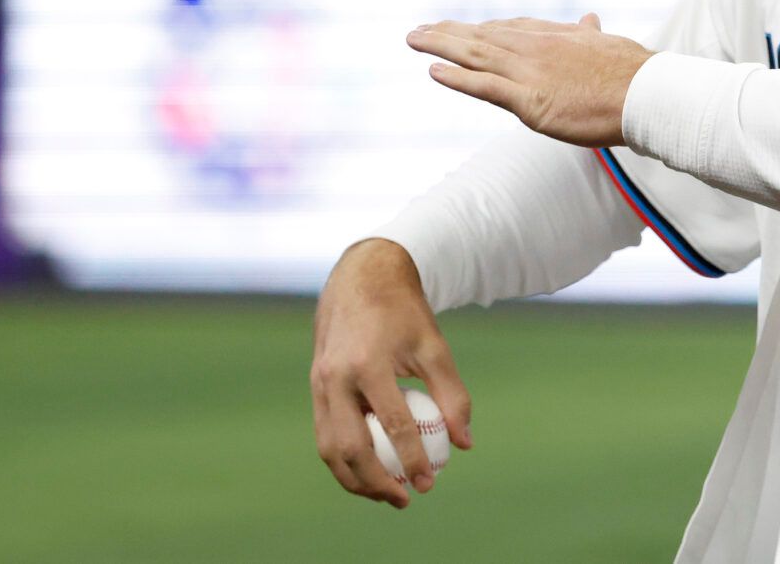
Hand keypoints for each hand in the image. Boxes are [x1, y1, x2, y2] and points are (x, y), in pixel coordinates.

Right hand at [311, 239, 473, 508]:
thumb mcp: (435, 347)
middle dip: (376, 481)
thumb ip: (452, 394)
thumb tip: (464, 443)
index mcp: (368, 364)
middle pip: (350, 447)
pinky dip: (345, 460)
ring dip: (356, 478)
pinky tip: (370, 471)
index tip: (429, 483)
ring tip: (387, 494)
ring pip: (330, 448)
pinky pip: (326, 436)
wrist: (362, 280)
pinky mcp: (314, 389)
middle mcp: (336, 378)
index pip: (392, 424)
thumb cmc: (404, 314)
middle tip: (405, 499)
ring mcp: (319, 385)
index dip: (412, 459)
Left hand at [406, 13, 652, 146]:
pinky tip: (434, 71)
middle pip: (484, 36)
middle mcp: (538, 49)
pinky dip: (457, 78)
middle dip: (449, 32)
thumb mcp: (610, 44)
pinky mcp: (530, 101)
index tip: (460, 28)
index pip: (510, 28)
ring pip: (477, 55)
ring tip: (414, 39)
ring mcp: (531, 73)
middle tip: (419, 29)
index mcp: (557, 36)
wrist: (646, 95)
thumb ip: (590, 35)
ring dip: (441, 46)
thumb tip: (589, 19)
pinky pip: (484, 87)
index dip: (481, 28)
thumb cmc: (635, 73)